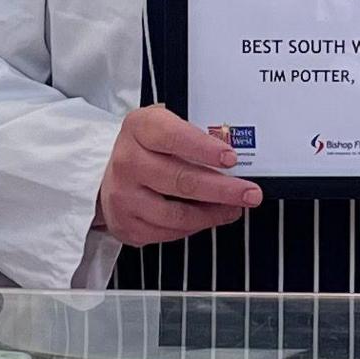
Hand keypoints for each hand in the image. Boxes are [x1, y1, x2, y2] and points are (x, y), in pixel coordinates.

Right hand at [99, 106, 263, 247]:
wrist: (109, 174)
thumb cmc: (146, 147)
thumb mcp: (164, 125)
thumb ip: (194, 131)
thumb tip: (231, 145)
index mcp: (139, 128)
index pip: (173, 137)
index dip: (204, 149)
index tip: (231, 158)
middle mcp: (127, 162)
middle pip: (180, 180)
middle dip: (223, 189)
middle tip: (250, 193)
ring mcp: (124, 196)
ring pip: (177, 214)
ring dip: (213, 214)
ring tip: (234, 208)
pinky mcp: (126, 224)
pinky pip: (168, 232)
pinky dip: (194, 227)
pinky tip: (209, 217)